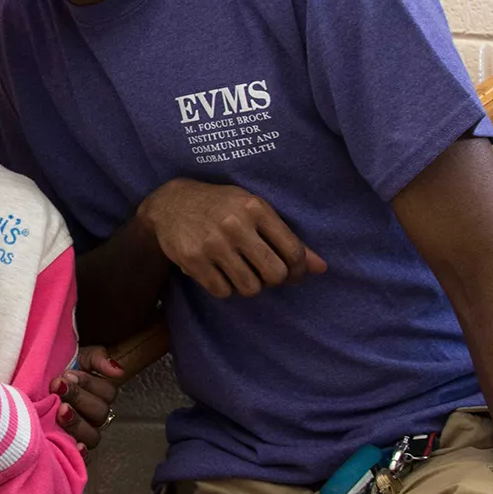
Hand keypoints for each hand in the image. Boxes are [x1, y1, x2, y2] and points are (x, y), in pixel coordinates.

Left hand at [52, 347, 123, 450]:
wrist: (32, 384)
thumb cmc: (57, 370)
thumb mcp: (78, 358)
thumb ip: (97, 359)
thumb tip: (117, 370)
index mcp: (99, 394)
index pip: (107, 392)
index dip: (88, 383)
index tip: (66, 374)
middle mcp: (95, 416)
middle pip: (99, 412)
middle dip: (78, 397)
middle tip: (58, 386)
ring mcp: (85, 434)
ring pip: (92, 434)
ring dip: (77, 421)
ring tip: (60, 410)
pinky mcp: (72, 449)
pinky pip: (84, 458)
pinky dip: (81, 453)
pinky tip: (75, 445)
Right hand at [136, 178, 326, 297]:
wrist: (170, 203)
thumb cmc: (222, 206)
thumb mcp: (255, 211)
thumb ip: (288, 239)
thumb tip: (322, 268)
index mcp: (256, 208)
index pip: (293, 252)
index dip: (298, 270)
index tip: (292, 273)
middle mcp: (235, 225)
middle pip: (274, 275)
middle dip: (273, 280)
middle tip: (264, 272)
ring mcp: (212, 244)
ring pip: (250, 287)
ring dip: (249, 285)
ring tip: (241, 271)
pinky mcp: (193, 260)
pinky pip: (223, 291)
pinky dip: (225, 287)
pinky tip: (220, 271)